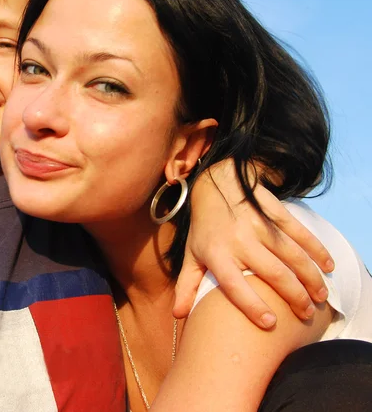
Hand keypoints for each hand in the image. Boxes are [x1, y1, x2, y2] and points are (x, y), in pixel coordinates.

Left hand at [174, 160, 333, 328]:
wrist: (215, 183)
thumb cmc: (204, 228)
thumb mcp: (192, 255)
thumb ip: (187, 285)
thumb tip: (179, 315)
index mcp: (216, 254)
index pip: (234, 285)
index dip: (252, 305)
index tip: (270, 323)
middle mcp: (239, 240)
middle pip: (273, 273)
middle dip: (295, 297)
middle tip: (306, 314)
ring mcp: (259, 224)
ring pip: (292, 255)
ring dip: (310, 278)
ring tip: (320, 297)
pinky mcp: (274, 211)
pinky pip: (299, 232)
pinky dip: (317, 250)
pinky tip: (328, 266)